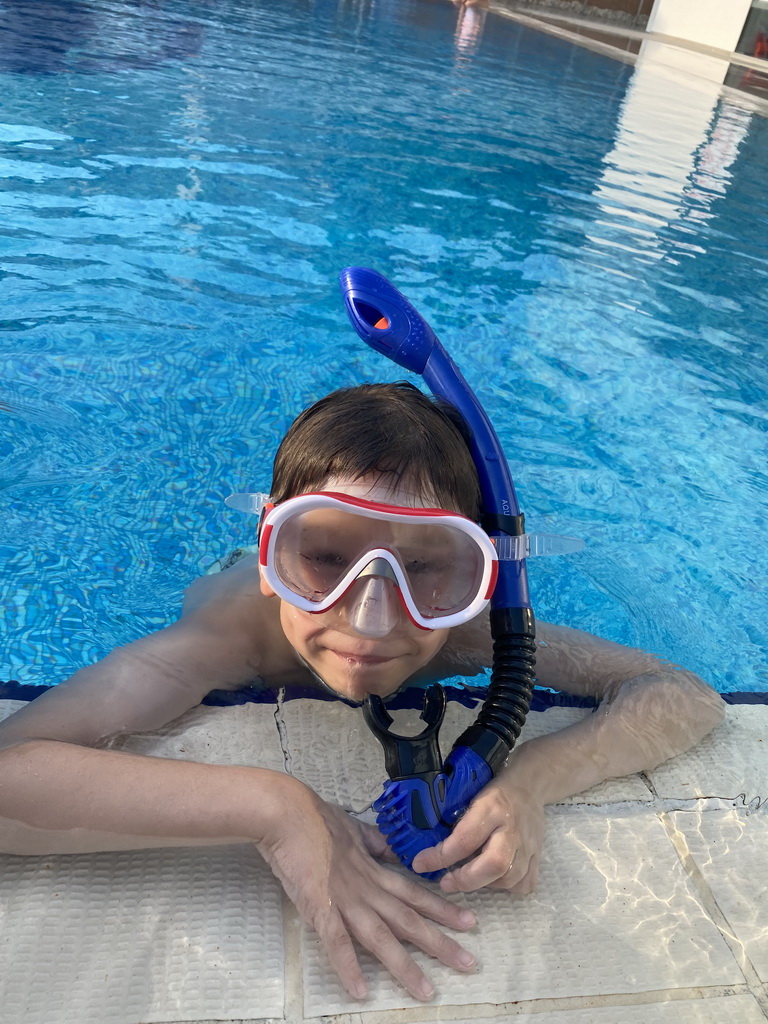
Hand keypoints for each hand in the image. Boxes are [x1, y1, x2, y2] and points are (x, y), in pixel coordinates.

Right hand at [254, 779, 477, 1001]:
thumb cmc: (315, 818)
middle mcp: (366, 888)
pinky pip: (336, 942)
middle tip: (470, 964)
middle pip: (408, 920)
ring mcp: (345, 899)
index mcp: (373, 870)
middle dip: (440, 943)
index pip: (415, 893)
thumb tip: (389, 848)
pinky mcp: (320, 907)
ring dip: (405, 966)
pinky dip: (348, 966)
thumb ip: (373, 843)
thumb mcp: (353, 828)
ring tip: (427, 990)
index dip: (442, 909)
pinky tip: (361, 991)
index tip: (469, 922)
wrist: (286, 813)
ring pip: (381, 937)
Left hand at [410, 775, 544, 893]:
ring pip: (509, 878)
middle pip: (494, 864)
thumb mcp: (471, 796)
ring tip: (468, 878)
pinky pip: (525, 884)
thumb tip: (427, 849)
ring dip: (485, 885)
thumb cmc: (493, 792)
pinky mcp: (539, 857)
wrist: (529, 787)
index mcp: (491, 808)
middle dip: (466, 879)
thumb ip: (455, 822)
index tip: (420, 864)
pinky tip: (494, 879)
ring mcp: (529, 845)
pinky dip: (507, 888)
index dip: (440, 856)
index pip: (465, 838)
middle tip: (445, 882)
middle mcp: (512, 829)